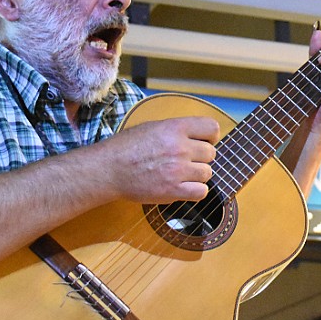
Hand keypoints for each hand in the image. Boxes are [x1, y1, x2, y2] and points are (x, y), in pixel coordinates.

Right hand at [95, 116, 219, 203]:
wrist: (109, 169)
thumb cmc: (126, 147)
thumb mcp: (152, 127)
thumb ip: (176, 130)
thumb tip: (198, 136)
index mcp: (175, 128)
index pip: (212, 128)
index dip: (210, 136)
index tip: (203, 141)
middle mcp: (179, 147)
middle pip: (211, 153)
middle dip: (201, 158)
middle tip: (186, 161)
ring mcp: (178, 169)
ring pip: (207, 173)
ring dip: (197, 175)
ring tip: (181, 175)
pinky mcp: (173, 190)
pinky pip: (201, 192)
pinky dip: (195, 191)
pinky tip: (183, 187)